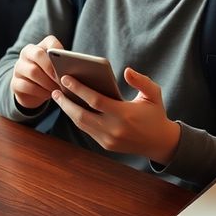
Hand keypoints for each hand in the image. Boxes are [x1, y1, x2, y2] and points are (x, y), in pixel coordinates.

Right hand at [10, 35, 63, 109]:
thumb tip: (80, 69)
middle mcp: (27, 53)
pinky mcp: (14, 82)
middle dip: (51, 67)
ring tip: (58, 89)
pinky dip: (40, 92)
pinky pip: (27, 86)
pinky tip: (49, 95)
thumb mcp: (56, 69)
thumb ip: (64, 66)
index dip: (58, 50)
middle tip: (61, 78)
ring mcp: (19, 67)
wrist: (31, 92)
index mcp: (40, 46)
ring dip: (47, 82)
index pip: (50, 42)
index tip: (66, 61)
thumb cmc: (49, 77)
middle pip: (38, 54)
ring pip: (32, 71)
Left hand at [51, 67, 179, 164]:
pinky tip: (71, 107)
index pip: (95, 101)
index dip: (79, 89)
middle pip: (82, 115)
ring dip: (68, 111)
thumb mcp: (154, 94)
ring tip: (59, 97)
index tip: (66, 78)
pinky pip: (87, 130)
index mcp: (125, 115)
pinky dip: (78, 118)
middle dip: (66, 102)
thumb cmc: (156, 114)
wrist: (161, 143)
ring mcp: (108, 139)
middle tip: (55, 90)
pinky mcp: (106, 145)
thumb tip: (126, 71)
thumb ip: (141, 80)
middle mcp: (114, 129)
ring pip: (82, 124)